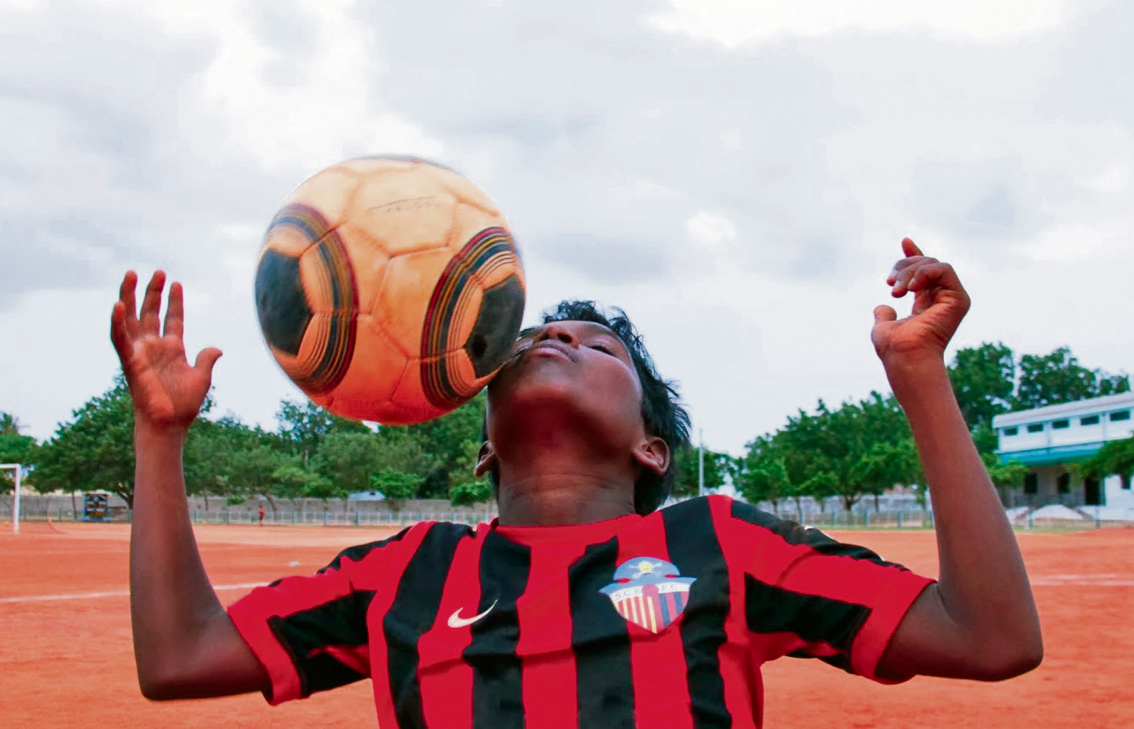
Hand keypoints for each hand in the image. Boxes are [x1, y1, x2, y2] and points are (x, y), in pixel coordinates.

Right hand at [110, 271, 221, 430]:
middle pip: (151, 313)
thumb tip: (217, 349)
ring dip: (130, 297)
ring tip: (131, 274)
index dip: (174, 301)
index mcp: (172, 349)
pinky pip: (120, 339)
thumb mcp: (201, 378)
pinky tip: (117, 305)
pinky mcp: (130, 361)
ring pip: (132, 319)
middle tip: (158, 271)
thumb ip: (207, 360)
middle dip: (153, 292)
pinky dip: (117, 323)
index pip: (172, 318)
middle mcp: (154, 347)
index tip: (177, 283)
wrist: (170, 423)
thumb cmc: (183, 404)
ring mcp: (140, 352)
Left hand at [872, 238, 969, 365]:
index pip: (923, 273)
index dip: (914, 255)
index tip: (905, 241)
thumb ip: (884, 315)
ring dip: (910, 272)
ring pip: (933, 264)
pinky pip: (944, 269)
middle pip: (924, 264)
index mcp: (926, 304)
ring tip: (897, 291)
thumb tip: (883, 307)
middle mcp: (941, 299)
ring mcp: (952, 299)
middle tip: (890, 285)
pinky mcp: (959, 299)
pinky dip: (925, 273)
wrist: (906, 357)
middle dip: (903, 267)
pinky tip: (911, 287)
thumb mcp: (884, 326)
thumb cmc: (894, 348)